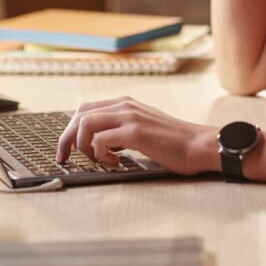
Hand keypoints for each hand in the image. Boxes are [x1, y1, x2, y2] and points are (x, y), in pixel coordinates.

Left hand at [55, 96, 217, 175]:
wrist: (200, 145)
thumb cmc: (174, 142)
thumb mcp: (144, 126)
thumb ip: (123, 127)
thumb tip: (98, 140)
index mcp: (126, 103)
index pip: (84, 109)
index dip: (69, 130)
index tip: (65, 149)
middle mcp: (125, 105)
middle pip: (79, 116)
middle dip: (66, 139)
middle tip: (65, 158)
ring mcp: (130, 117)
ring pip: (85, 125)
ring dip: (84, 147)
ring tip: (99, 159)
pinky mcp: (136, 132)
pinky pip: (101, 141)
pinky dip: (102, 155)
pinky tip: (117, 162)